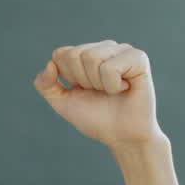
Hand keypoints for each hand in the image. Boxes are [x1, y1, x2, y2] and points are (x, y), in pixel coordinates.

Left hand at [33, 41, 162, 148]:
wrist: (121, 136)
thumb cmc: (96, 118)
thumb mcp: (63, 102)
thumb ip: (46, 85)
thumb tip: (50, 64)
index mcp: (86, 53)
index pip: (61, 54)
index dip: (68, 78)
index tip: (83, 90)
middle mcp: (104, 47)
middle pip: (75, 54)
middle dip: (82, 81)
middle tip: (99, 92)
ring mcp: (122, 50)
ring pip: (91, 58)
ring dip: (98, 84)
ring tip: (112, 91)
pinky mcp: (138, 58)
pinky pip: (110, 67)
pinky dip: (113, 86)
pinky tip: (124, 88)